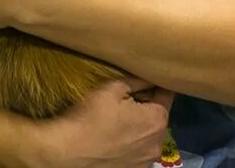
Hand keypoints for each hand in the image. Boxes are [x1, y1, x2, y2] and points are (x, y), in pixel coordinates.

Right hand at [22, 77, 173, 167]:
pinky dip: (132, 143)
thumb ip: (137, 80)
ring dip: (140, 127)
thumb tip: (150, 75)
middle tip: (128, 100)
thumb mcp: (112, 88)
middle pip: (158, 117)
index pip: (167, 94)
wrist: (68, 151)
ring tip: (119, 121)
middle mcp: (158, 143)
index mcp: (158, 119)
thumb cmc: (91, 115)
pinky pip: (138, 151)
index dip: (156, 85)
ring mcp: (147, 160)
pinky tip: (115, 138)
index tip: (145, 79)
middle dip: (147, 107)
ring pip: (148, 136)